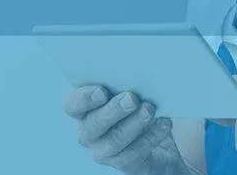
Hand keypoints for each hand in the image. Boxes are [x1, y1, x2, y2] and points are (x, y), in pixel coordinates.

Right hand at [65, 85, 185, 174]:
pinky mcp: (123, 163)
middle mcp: (88, 133)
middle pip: (94, 124)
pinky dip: (150, 137)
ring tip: (150, 109)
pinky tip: (164, 123)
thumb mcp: (131, 90)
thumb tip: (137, 72)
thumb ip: (126, 82)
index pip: (73, 105)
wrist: (157, 135)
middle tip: (132, 98)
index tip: (102, 91)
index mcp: (84, 110)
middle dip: (114, 110)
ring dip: (134, 123)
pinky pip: (134, 154)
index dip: (84, 99)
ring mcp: (103, 151)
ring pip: (114, 140)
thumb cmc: (138, 105)